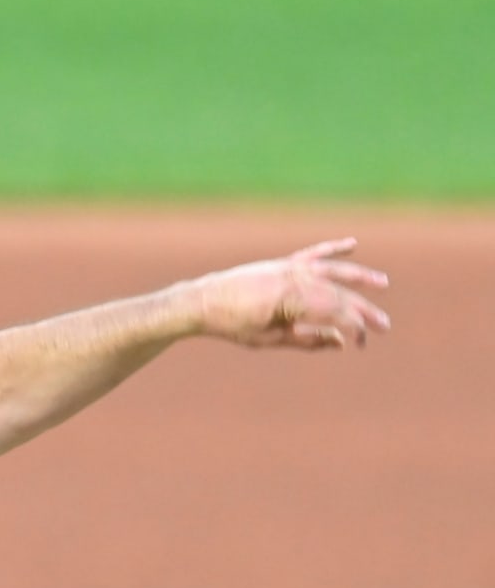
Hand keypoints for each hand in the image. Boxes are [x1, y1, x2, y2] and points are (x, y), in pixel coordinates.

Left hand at [193, 238, 390, 350]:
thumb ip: (307, 340)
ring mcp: (289, 267)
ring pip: (332, 270)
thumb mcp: (270, 339)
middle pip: (338, 293)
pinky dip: (332, 249)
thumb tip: (340, 342)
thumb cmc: (234, 325)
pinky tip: (352, 244)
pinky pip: (312, 254)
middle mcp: (294, 277)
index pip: (334, 312)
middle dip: (362, 311)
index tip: (361, 343)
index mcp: (292, 298)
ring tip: (382, 283)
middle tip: (384, 327)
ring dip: (358, 276)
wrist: (203, 301)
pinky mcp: (282, 264)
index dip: (352, 328)